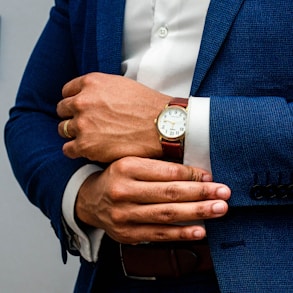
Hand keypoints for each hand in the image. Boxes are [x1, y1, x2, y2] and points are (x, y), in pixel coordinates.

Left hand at [57, 72, 171, 161]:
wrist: (162, 126)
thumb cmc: (147, 106)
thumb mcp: (121, 85)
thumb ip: (99, 89)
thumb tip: (89, 96)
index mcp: (91, 83)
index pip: (67, 92)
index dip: (74, 101)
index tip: (81, 110)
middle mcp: (82, 101)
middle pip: (63, 110)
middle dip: (72, 117)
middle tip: (86, 125)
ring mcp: (82, 124)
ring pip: (63, 129)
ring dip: (74, 133)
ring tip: (89, 138)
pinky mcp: (86, 145)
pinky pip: (68, 149)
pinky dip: (75, 150)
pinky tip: (87, 149)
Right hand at [76, 157, 230, 243]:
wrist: (91, 200)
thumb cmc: (116, 178)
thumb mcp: (130, 163)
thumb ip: (157, 166)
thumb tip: (194, 173)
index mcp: (126, 167)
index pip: (165, 171)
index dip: (191, 175)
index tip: (210, 176)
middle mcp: (123, 191)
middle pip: (169, 193)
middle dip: (200, 193)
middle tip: (223, 192)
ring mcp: (124, 215)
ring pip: (166, 214)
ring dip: (197, 212)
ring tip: (219, 209)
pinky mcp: (126, 233)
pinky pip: (158, 234)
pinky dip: (181, 232)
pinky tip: (200, 229)